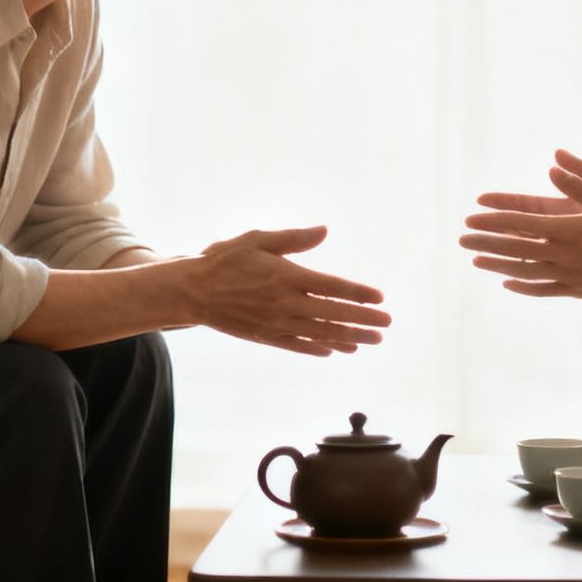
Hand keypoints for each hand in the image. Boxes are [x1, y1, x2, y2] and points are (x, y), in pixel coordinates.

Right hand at [193, 226, 391, 356]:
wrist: (194, 292)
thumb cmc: (226, 260)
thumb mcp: (259, 240)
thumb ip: (294, 239)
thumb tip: (325, 231)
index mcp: (288, 277)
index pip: (333, 287)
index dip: (358, 293)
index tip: (379, 297)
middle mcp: (287, 304)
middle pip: (334, 314)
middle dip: (363, 320)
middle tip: (386, 324)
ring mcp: (278, 324)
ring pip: (321, 333)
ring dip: (349, 338)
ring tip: (371, 340)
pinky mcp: (267, 337)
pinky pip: (299, 346)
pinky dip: (319, 348)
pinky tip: (335, 350)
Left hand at [463, 151, 581, 302]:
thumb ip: (580, 184)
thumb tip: (552, 167)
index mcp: (566, 230)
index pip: (519, 224)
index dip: (493, 220)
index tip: (471, 218)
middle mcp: (561, 255)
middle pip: (513, 249)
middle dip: (485, 242)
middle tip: (461, 240)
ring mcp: (567, 276)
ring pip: (522, 271)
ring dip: (497, 265)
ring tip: (476, 261)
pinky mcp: (576, 290)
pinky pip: (542, 289)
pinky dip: (522, 286)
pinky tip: (508, 282)